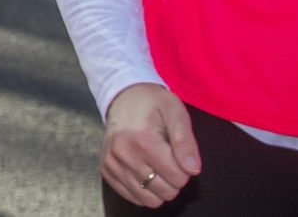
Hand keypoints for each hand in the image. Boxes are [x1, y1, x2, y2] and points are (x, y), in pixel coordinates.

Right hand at [101, 84, 199, 208]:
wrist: (124, 96)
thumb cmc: (153, 104)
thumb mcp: (176, 112)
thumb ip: (185, 141)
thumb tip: (192, 170)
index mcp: (142, 139)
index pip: (178, 177)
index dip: (185, 168)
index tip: (178, 153)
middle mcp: (123, 153)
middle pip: (165, 192)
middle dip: (173, 179)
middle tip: (168, 158)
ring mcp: (111, 163)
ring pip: (148, 200)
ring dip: (158, 187)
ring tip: (156, 166)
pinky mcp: (105, 170)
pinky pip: (132, 198)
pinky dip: (143, 190)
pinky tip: (144, 170)